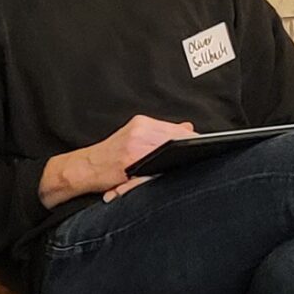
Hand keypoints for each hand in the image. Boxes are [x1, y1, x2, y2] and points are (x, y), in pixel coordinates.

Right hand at [42, 115, 197, 204]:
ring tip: (192, 164)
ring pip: (169, 148)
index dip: (194, 139)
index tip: (208, 146)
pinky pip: (156, 162)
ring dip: (183, 157)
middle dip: (192, 147)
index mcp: (141, 123)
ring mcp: (136, 144)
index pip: (176, 129)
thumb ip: (161, 134)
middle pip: (177, 137)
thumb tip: (187, 127)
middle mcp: (139, 129)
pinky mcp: (131, 159)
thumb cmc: (111, 158)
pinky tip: (174, 170)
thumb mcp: (135, 138)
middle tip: (206, 156)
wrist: (85, 167)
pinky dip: (168, 166)